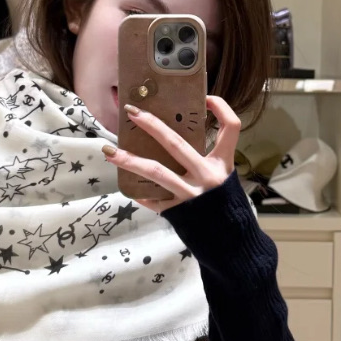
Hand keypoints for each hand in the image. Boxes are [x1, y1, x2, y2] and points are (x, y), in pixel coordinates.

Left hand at [101, 95, 240, 213]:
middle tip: (131, 112)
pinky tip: (128, 186)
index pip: (231, 126)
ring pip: (156, 172)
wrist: (231, 242)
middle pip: (176, 144)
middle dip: (152, 125)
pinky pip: (154, 200)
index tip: (206, 98)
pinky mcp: (179, 211)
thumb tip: (175, 141)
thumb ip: (207, 161)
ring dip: (129, 160)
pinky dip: (141, 193)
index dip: (221, 108)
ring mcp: (191, 194)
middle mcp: (208, 176)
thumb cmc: (226, 206)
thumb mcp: (225, 178)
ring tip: (109, 151)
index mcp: (223, 163)